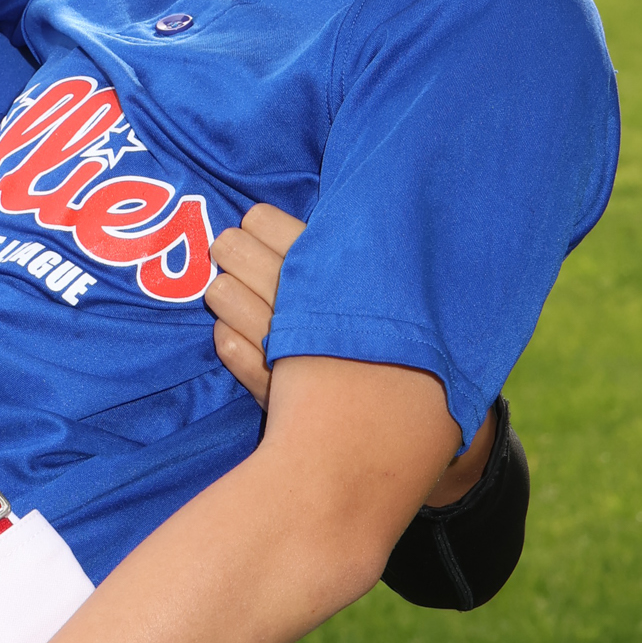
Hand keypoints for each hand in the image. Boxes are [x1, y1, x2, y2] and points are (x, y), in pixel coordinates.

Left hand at [210, 206, 500, 506]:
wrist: (417, 420)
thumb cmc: (403, 338)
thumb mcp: (382, 286)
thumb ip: (341, 255)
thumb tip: (298, 224)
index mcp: (333, 266)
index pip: (264, 222)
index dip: (256, 226)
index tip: (257, 231)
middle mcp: (305, 298)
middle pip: (235, 251)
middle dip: (231, 251)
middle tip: (233, 254)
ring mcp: (286, 343)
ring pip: (224, 296)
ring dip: (225, 293)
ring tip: (231, 292)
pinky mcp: (272, 387)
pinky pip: (229, 347)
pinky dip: (227, 336)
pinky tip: (232, 332)